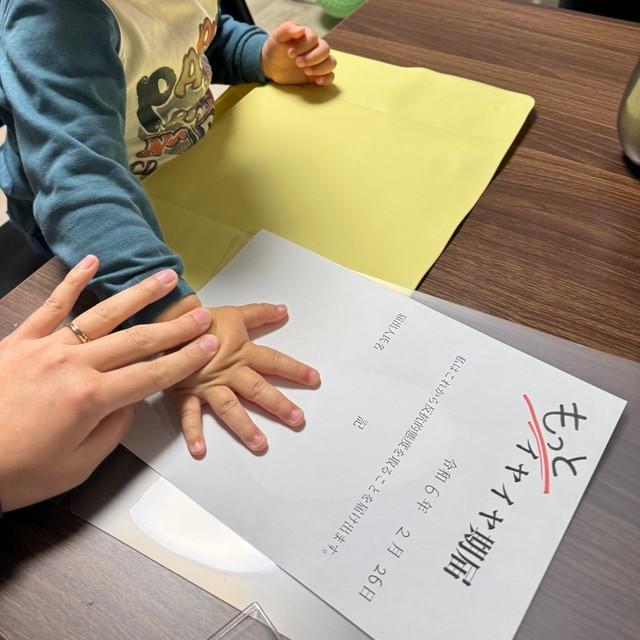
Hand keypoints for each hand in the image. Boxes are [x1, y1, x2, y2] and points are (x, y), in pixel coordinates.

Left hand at [0, 256, 218, 511]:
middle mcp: (73, 365)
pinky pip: (53, 306)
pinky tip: (93, 262)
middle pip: (138, 340)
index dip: (185, 359)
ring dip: (140, 295)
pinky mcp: (20, 340)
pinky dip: (74, 281)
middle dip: (176, 327)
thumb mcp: (78, 464)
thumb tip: (131, 398)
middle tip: (202, 314)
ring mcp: (46, 347)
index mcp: (91, 398)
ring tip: (167, 277)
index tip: (208, 345)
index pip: (153, 373)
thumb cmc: (18, 472)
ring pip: (104, 314)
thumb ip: (113, 427)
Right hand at [173, 303, 319, 456]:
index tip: (313, 379)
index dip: (295, 369)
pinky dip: (192, 432)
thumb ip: (259, 314)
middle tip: (297, 419)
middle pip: (258, 389)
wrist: (166, 322)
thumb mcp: (233, 314)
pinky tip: (199, 450)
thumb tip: (282, 310)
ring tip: (260, 443)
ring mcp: (208, 385)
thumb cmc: (200, 320)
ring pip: (230, 407)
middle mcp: (229, 372)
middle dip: (278, 404)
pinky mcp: (186, 392)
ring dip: (244, 426)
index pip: (274, 362)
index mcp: (242, 353)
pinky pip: (189, 415)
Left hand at [261, 20, 335, 85]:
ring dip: (320, 68)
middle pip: (325, 50)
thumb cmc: (276, 48)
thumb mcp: (277, 36)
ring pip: (331, 63)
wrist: (271, 65)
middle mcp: (316, 48)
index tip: (290, 54)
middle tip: (298, 63)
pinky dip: (327, 79)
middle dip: (312, 58)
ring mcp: (319, 62)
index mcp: (308, 36)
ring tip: (305, 72)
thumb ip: (288, 29)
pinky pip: (331, 77)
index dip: (303, 46)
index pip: (313, 39)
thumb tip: (302, 29)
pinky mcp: (318, 75)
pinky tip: (317, 81)